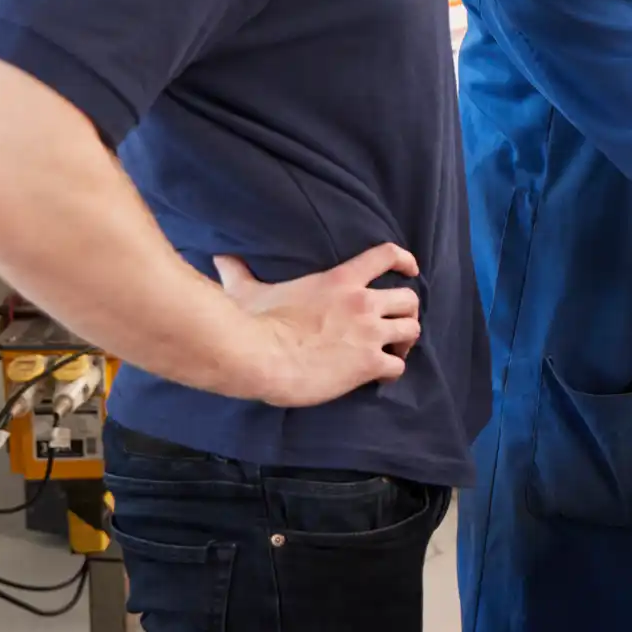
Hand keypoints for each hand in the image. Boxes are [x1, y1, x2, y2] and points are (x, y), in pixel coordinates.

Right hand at [215, 244, 421, 407]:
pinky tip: (380, 376)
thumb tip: (220, 259)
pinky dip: (393, 371)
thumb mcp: (248, 290)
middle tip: (395, 325)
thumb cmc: (253, 323)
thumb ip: (239, 272)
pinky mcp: (368, 364)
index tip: (410, 269)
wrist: (259, 358)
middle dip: (406, 312)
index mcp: (340, 280)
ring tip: (393, 351)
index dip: (405, 260)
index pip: (386, 255)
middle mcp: (362, 302)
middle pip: (409, 299)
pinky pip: (398, 366)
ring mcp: (368, 333)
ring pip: (411, 330)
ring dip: (405, 342)